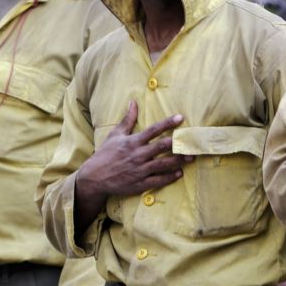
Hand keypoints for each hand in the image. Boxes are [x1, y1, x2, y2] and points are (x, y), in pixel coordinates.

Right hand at [73, 101, 187, 232]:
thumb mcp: (115, 135)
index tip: (180, 118)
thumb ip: (127, 119)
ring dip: (178, 161)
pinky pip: (157, 180)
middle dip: (178, 144)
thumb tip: (133, 102)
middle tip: (192, 141)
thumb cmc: (105, 154)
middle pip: (161, 147)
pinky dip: (169, 177)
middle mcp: (137, 155)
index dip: (167, 123)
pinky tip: (179, 173)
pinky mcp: (139, 183)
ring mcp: (139, 170)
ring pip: (163, 164)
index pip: (153, 130)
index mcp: (132, 142)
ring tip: (190, 158)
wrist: (94, 177)